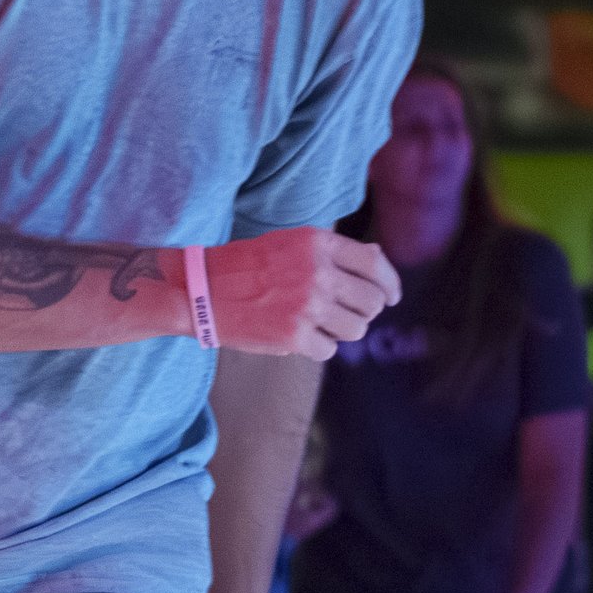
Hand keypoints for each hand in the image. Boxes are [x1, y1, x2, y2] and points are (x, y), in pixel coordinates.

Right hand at [207, 229, 398, 360]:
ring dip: (342, 331)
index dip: (390, 285)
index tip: (391, 298)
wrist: (201, 290)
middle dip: (364, 312)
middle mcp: (318, 273)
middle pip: (371, 302)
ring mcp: (307, 306)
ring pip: (355, 330)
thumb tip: (378, 261)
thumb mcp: (291, 242)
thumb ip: (333, 252)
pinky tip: (299, 336)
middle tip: (345, 313)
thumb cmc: (247, 265)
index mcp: (318, 244)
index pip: (374, 266)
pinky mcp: (293, 336)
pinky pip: (329, 349)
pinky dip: (318, 347)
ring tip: (319, 324)